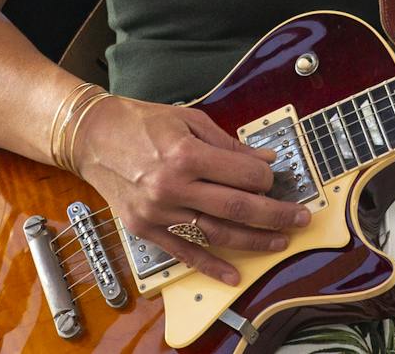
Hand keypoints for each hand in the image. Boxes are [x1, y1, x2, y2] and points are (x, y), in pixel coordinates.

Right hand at [71, 95, 310, 285]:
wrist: (93, 137)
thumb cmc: (144, 122)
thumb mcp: (190, 120)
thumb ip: (229, 144)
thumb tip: (265, 161)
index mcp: (186, 155)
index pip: (243, 176)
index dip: (267, 179)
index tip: (277, 179)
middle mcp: (173, 187)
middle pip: (237, 208)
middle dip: (275, 214)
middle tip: (301, 218)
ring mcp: (158, 212)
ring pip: (216, 233)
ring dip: (253, 240)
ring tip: (280, 240)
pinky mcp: (146, 229)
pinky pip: (184, 253)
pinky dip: (211, 266)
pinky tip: (234, 274)